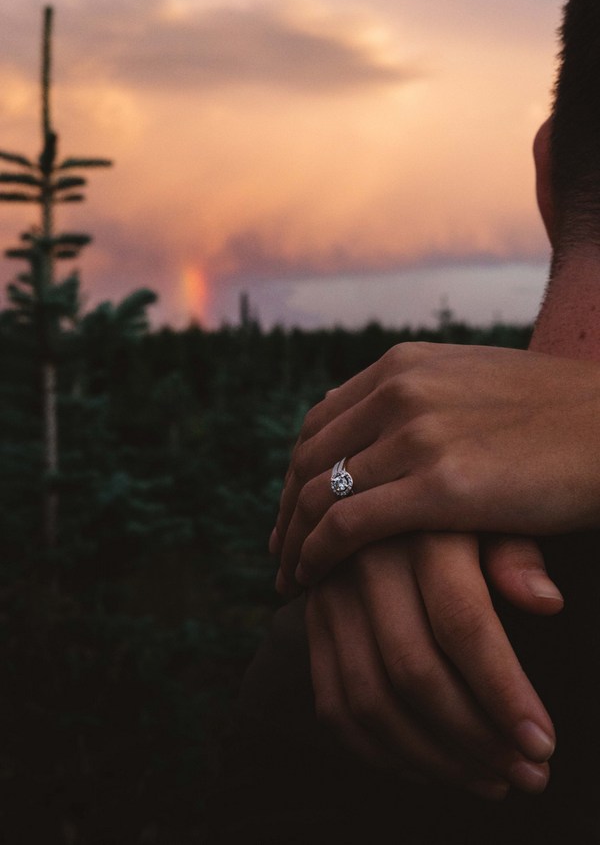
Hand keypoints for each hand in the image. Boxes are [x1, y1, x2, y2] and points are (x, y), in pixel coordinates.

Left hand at [271, 342, 599, 586]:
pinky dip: (317, 555)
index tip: (292, 506)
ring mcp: (416, 435)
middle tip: (279, 549)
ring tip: (288, 574)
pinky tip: (312, 579)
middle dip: (285, 508)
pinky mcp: (439, 486)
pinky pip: (348, 526)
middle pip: (309, 457)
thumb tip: (370, 418)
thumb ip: (417, 397)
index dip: (296, 469)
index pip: (321, 420)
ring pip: (318, 493)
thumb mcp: (474, 383)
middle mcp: (400, 392)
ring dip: (293, 539)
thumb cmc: (557, 415)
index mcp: (404, 366)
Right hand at [306, 533, 561, 796]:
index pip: (461, 622)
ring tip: (490, 781)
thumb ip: (517, 553)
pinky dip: (379, 753)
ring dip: (433, 759)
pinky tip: (430, 769)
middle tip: (529, 776)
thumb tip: (546, 601)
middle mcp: (367, 563)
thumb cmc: (453, 513)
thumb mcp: (489, 513)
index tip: (543, 743)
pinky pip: (333, 705)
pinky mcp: (313, 626)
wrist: (373, 495)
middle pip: (414, 670)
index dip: (502, 691)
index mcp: (421, 532)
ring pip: (370, 699)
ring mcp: (330, 597)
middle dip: (476, 739)